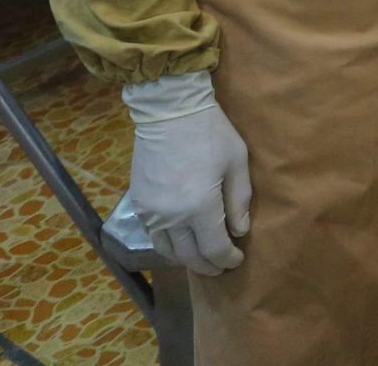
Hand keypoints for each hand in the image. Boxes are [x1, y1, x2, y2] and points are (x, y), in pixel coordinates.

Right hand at [122, 71, 251, 276]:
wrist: (169, 110)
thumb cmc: (210, 132)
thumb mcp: (236, 162)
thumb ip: (238, 201)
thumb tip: (239, 231)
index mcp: (199, 208)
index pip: (214, 249)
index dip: (227, 259)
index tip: (237, 259)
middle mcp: (171, 217)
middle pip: (190, 256)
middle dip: (208, 265)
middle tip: (222, 266)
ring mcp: (151, 212)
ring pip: (168, 251)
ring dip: (187, 259)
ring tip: (202, 257)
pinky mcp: (138, 204)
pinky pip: (153, 235)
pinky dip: (169, 245)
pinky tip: (181, 241)